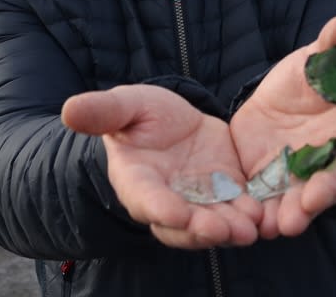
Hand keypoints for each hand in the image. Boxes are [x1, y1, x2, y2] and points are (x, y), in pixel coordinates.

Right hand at [62, 84, 263, 249]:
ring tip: (250, 227)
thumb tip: (69, 109)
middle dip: (203, 229)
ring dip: (232, 229)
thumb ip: (104, 111)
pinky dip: (251, 215)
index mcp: (138, 182)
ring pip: (214, 224)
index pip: (146, 200)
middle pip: (184, 225)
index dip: (160, 208)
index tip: (174, 213)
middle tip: (224, 229)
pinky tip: (267, 213)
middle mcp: (169, 201)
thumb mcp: (126, 106)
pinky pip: (238, 211)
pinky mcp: (227, 195)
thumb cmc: (140, 117)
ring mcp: (199, 202)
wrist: (172, 125)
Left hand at [230, 16, 335, 238]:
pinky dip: (267, 216)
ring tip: (286, 223)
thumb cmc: (309, 81)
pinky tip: (255, 222)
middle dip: (329, 188)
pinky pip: (275, 207)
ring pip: (307, 202)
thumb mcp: (317, 57)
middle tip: (315, 196)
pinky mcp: (277, 188)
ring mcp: (308, 177)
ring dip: (297, 214)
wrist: (272, 105)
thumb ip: (333, 44)